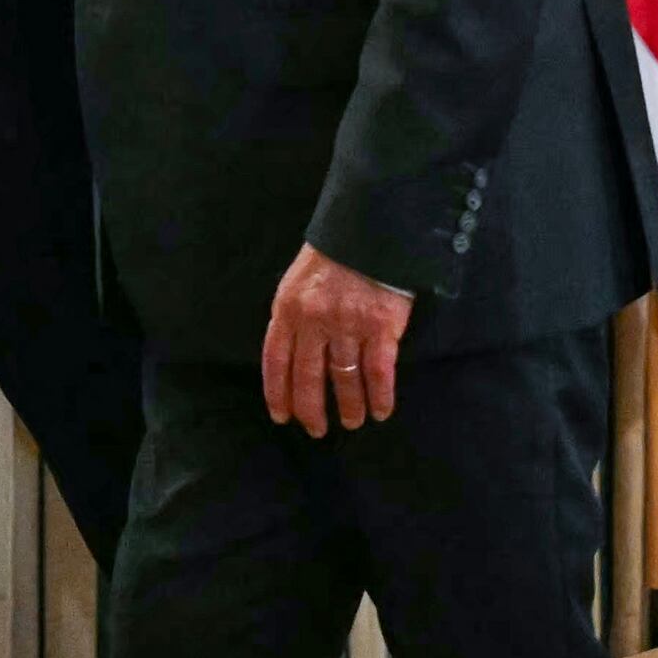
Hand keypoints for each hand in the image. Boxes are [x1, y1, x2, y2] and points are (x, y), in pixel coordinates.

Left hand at [261, 247, 412, 436]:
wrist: (372, 227)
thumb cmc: (334, 254)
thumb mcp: (298, 281)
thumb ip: (293, 315)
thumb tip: (292, 352)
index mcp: (288, 309)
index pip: (276, 361)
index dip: (278, 393)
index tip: (282, 416)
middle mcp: (314, 321)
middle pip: (308, 377)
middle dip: (311, 410)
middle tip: (317, 430)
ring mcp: (348, 325)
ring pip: (344, 379)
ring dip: (349, 407)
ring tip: (352, 422)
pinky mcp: (381, 327)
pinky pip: (378, 372)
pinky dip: (379, 396)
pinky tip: (380, 410)